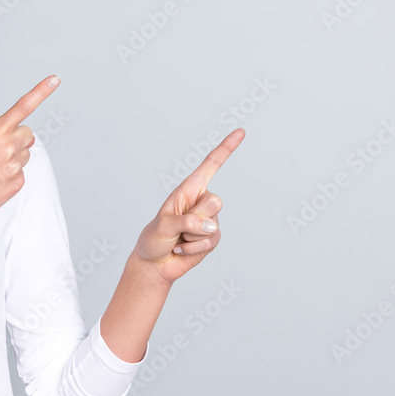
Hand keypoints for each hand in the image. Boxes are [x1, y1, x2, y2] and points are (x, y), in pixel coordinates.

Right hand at [0, 74, 59, 227]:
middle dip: (18, 139)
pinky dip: (10, 175)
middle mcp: (8, 146)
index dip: (41, 92)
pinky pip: (21, 173)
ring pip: (25, 155)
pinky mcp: (18, 182)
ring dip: (14, 158)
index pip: (23, 107)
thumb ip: (3, 137)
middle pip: (27, 134)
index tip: (55, 80)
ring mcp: (15, 165)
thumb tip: (29, 141)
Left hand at [130, 129, 244, 285]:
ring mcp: (209, 220)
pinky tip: (182, 248)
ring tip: (178, 238)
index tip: (240, 132)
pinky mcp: (212, 238)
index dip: (226, 148)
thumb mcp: (163, 225)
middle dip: (195, 218)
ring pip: (212, 225)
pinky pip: (211, 241)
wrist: (154, 263)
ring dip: (191, 236)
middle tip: (178, 227)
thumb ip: (187, 222)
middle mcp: (201, 202)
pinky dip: (193, 249)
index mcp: (188, 189)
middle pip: (215, 202)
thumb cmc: (154, 239)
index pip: (211, 165)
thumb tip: (210, 227)